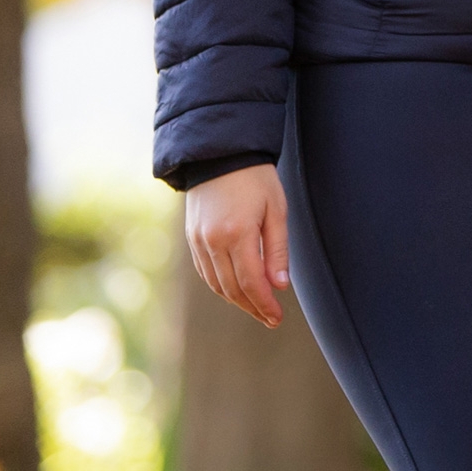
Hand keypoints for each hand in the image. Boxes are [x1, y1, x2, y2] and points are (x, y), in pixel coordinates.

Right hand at [185, 164, 289, 327]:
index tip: (277, 317)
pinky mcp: (192, 238)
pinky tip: (237, 288)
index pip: (251, 282)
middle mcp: (213, 241)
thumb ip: (277, 249)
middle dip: (253, 307)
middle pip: (233, 289)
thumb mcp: (276, 208)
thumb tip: (279, 286)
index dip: (264, 304)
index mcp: (237, 233)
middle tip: (271, 318)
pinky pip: (205, 272)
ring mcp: (199, 241)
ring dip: (237, 300)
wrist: (221, 152)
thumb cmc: (256, 177)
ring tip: (257, 306)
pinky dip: (221, 285)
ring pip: (217, 284)